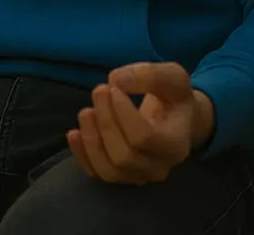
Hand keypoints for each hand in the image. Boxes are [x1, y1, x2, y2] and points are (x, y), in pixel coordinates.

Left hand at [66, 62, 213, 184]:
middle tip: (99, 90)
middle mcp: (159, 167)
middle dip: (105, 122)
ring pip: (109, 170)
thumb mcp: (172, 77)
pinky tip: (74, 133)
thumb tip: (116, 79)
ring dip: (91, 140)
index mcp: (176, 144)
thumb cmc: (175, 98)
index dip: (122, 113)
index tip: (113, 88)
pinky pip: (97, 174)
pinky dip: (82, 155)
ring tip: (86, 111)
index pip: (144, 138)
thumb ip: (149, 75)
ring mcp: (140, 176)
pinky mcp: (122, 178)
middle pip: (124, 156)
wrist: (179, 121)